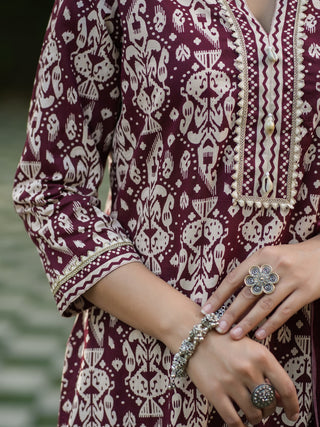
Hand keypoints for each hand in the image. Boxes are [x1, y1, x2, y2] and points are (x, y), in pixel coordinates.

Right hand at [187, 332, 298, 424]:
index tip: (292, 414)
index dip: (293, 405)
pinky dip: (241, 425)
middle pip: (269, 403)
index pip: (286, 388)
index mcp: (261, 356)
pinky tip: (241, 422)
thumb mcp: (250, 347)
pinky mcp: (215, 392)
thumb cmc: (224, 339)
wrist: (193, 335)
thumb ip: (266, 368)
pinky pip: (234, 420)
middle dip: (269, 410)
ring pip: (254, 414)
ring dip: (256, 417)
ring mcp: (231, 382)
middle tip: (264, 408)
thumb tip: (281, 398)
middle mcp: (248, 369)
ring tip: (252, 413)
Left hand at [201, 234, 319, 339]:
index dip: (219, 295)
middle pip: (247, 294)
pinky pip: (284, 312)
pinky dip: (270, 324)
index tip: (207, 310)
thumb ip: (254, 270)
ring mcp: (291, 280)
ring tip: (234, 335)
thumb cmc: (292, 256)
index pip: (235, 278)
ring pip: (264, 305)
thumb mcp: (271, 255)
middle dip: (231, 313)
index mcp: (262, 255)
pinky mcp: (306, 292)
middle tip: (218, 328)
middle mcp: (275, 266)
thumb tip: (230, 292)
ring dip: (247, 322)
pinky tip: (259, 334)